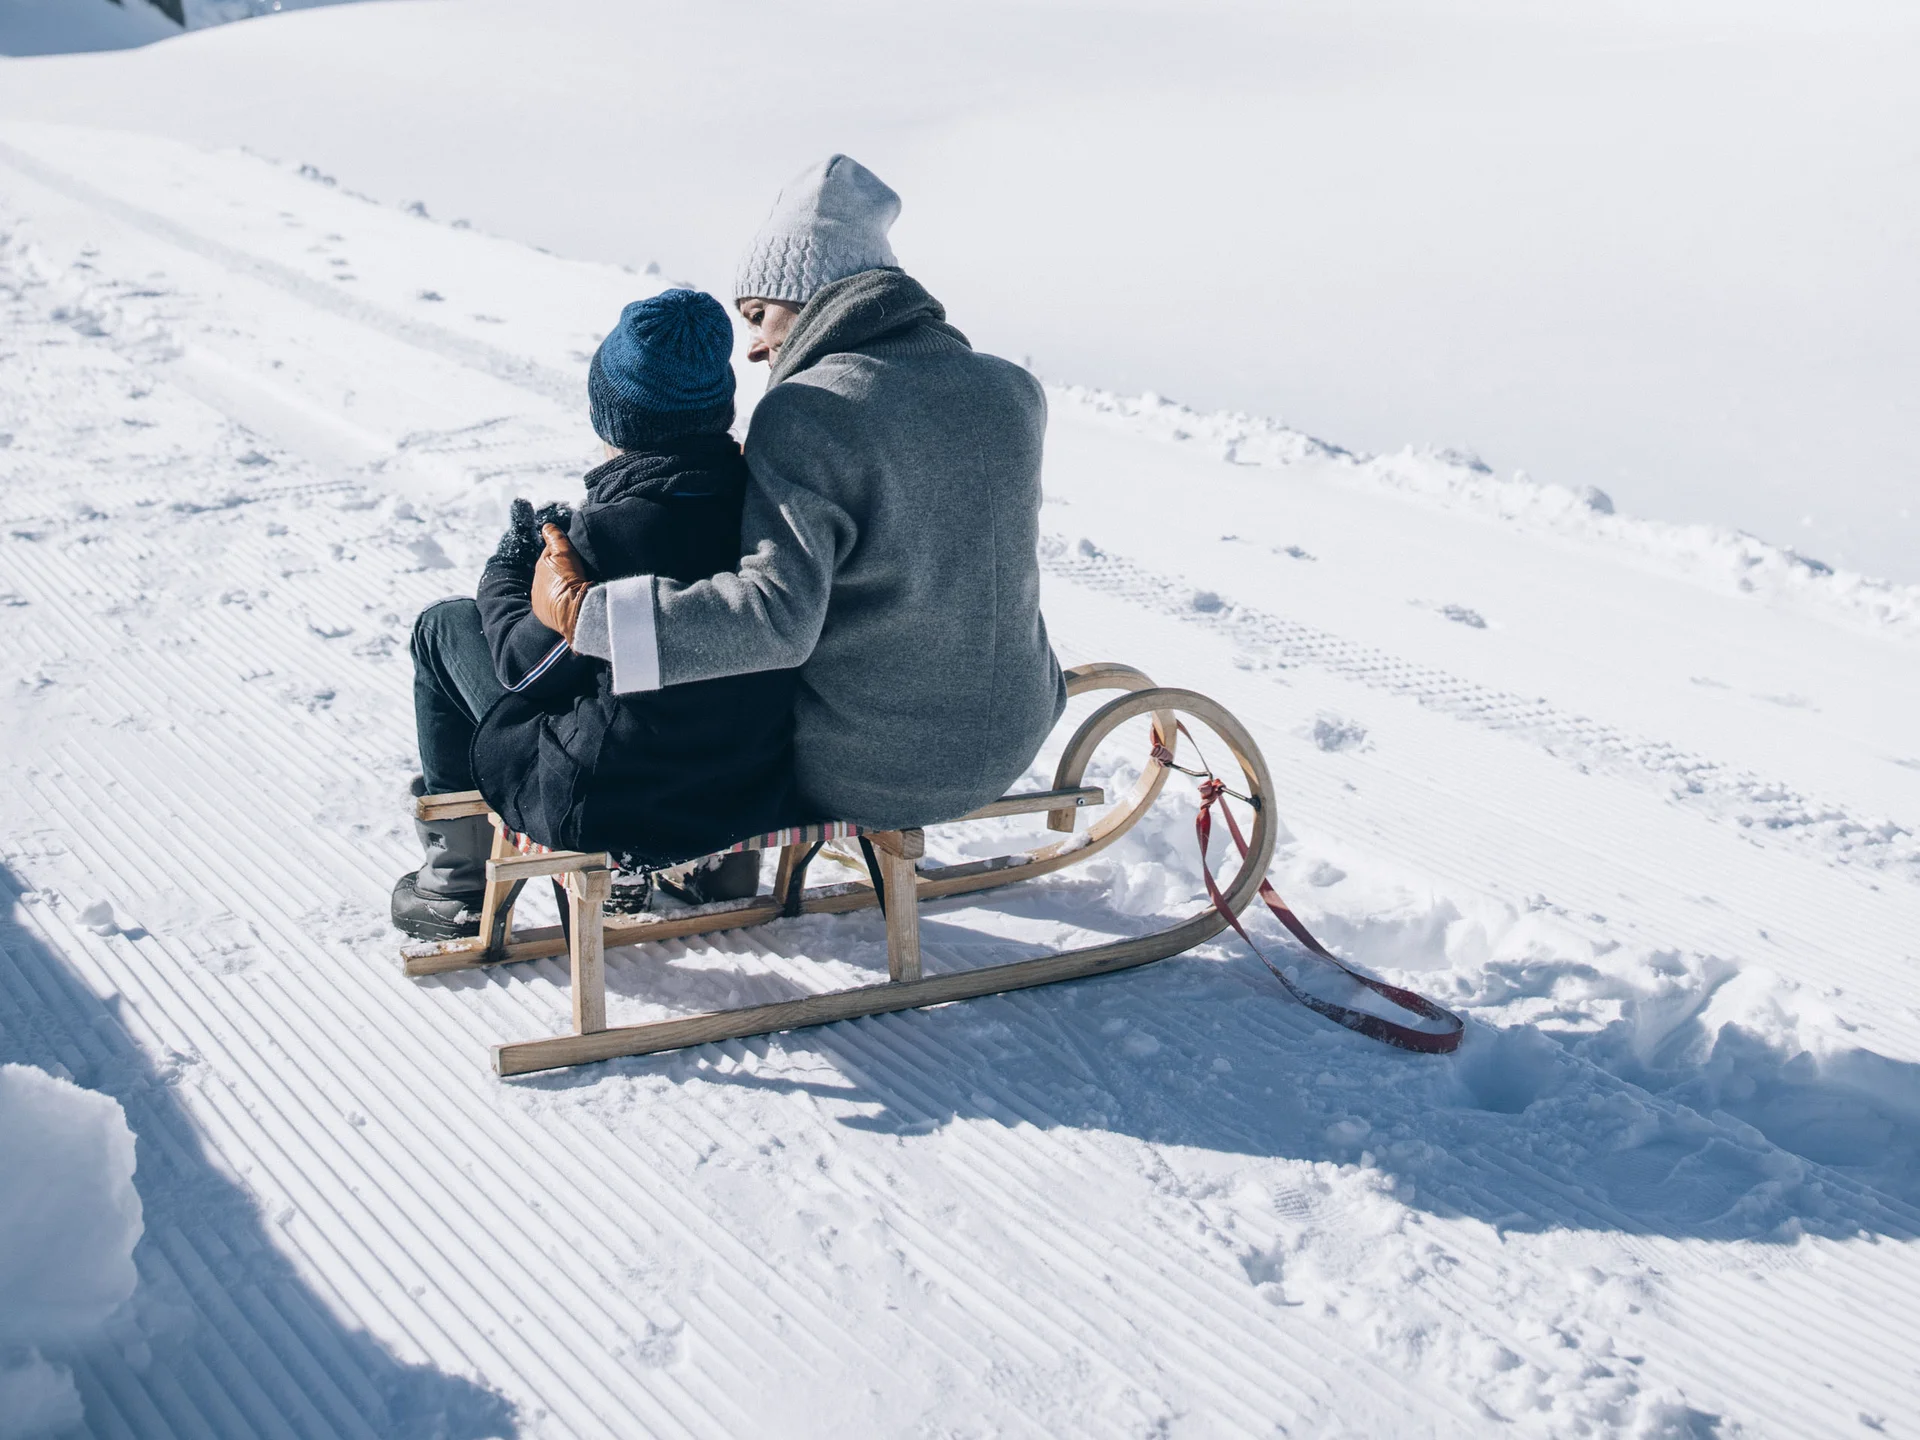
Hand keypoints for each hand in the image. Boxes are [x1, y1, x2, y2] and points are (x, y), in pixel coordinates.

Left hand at [531, 524, 590, 643]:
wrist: (574, 611)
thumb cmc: (570, 581)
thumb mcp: (564, 553)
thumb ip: (555, 538)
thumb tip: (546, 526)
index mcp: (541, 566)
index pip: (551, 555)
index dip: (563, 553)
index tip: (575, 556)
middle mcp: (536, 583)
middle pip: (550, 572)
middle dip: (560, 571)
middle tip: (577, 572)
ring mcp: (539, 600)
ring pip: (550, 589)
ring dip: (560, 587)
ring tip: (575, 588)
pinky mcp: (544, 615)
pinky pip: (551, 605)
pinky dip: (559, 602)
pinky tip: (570, 601)